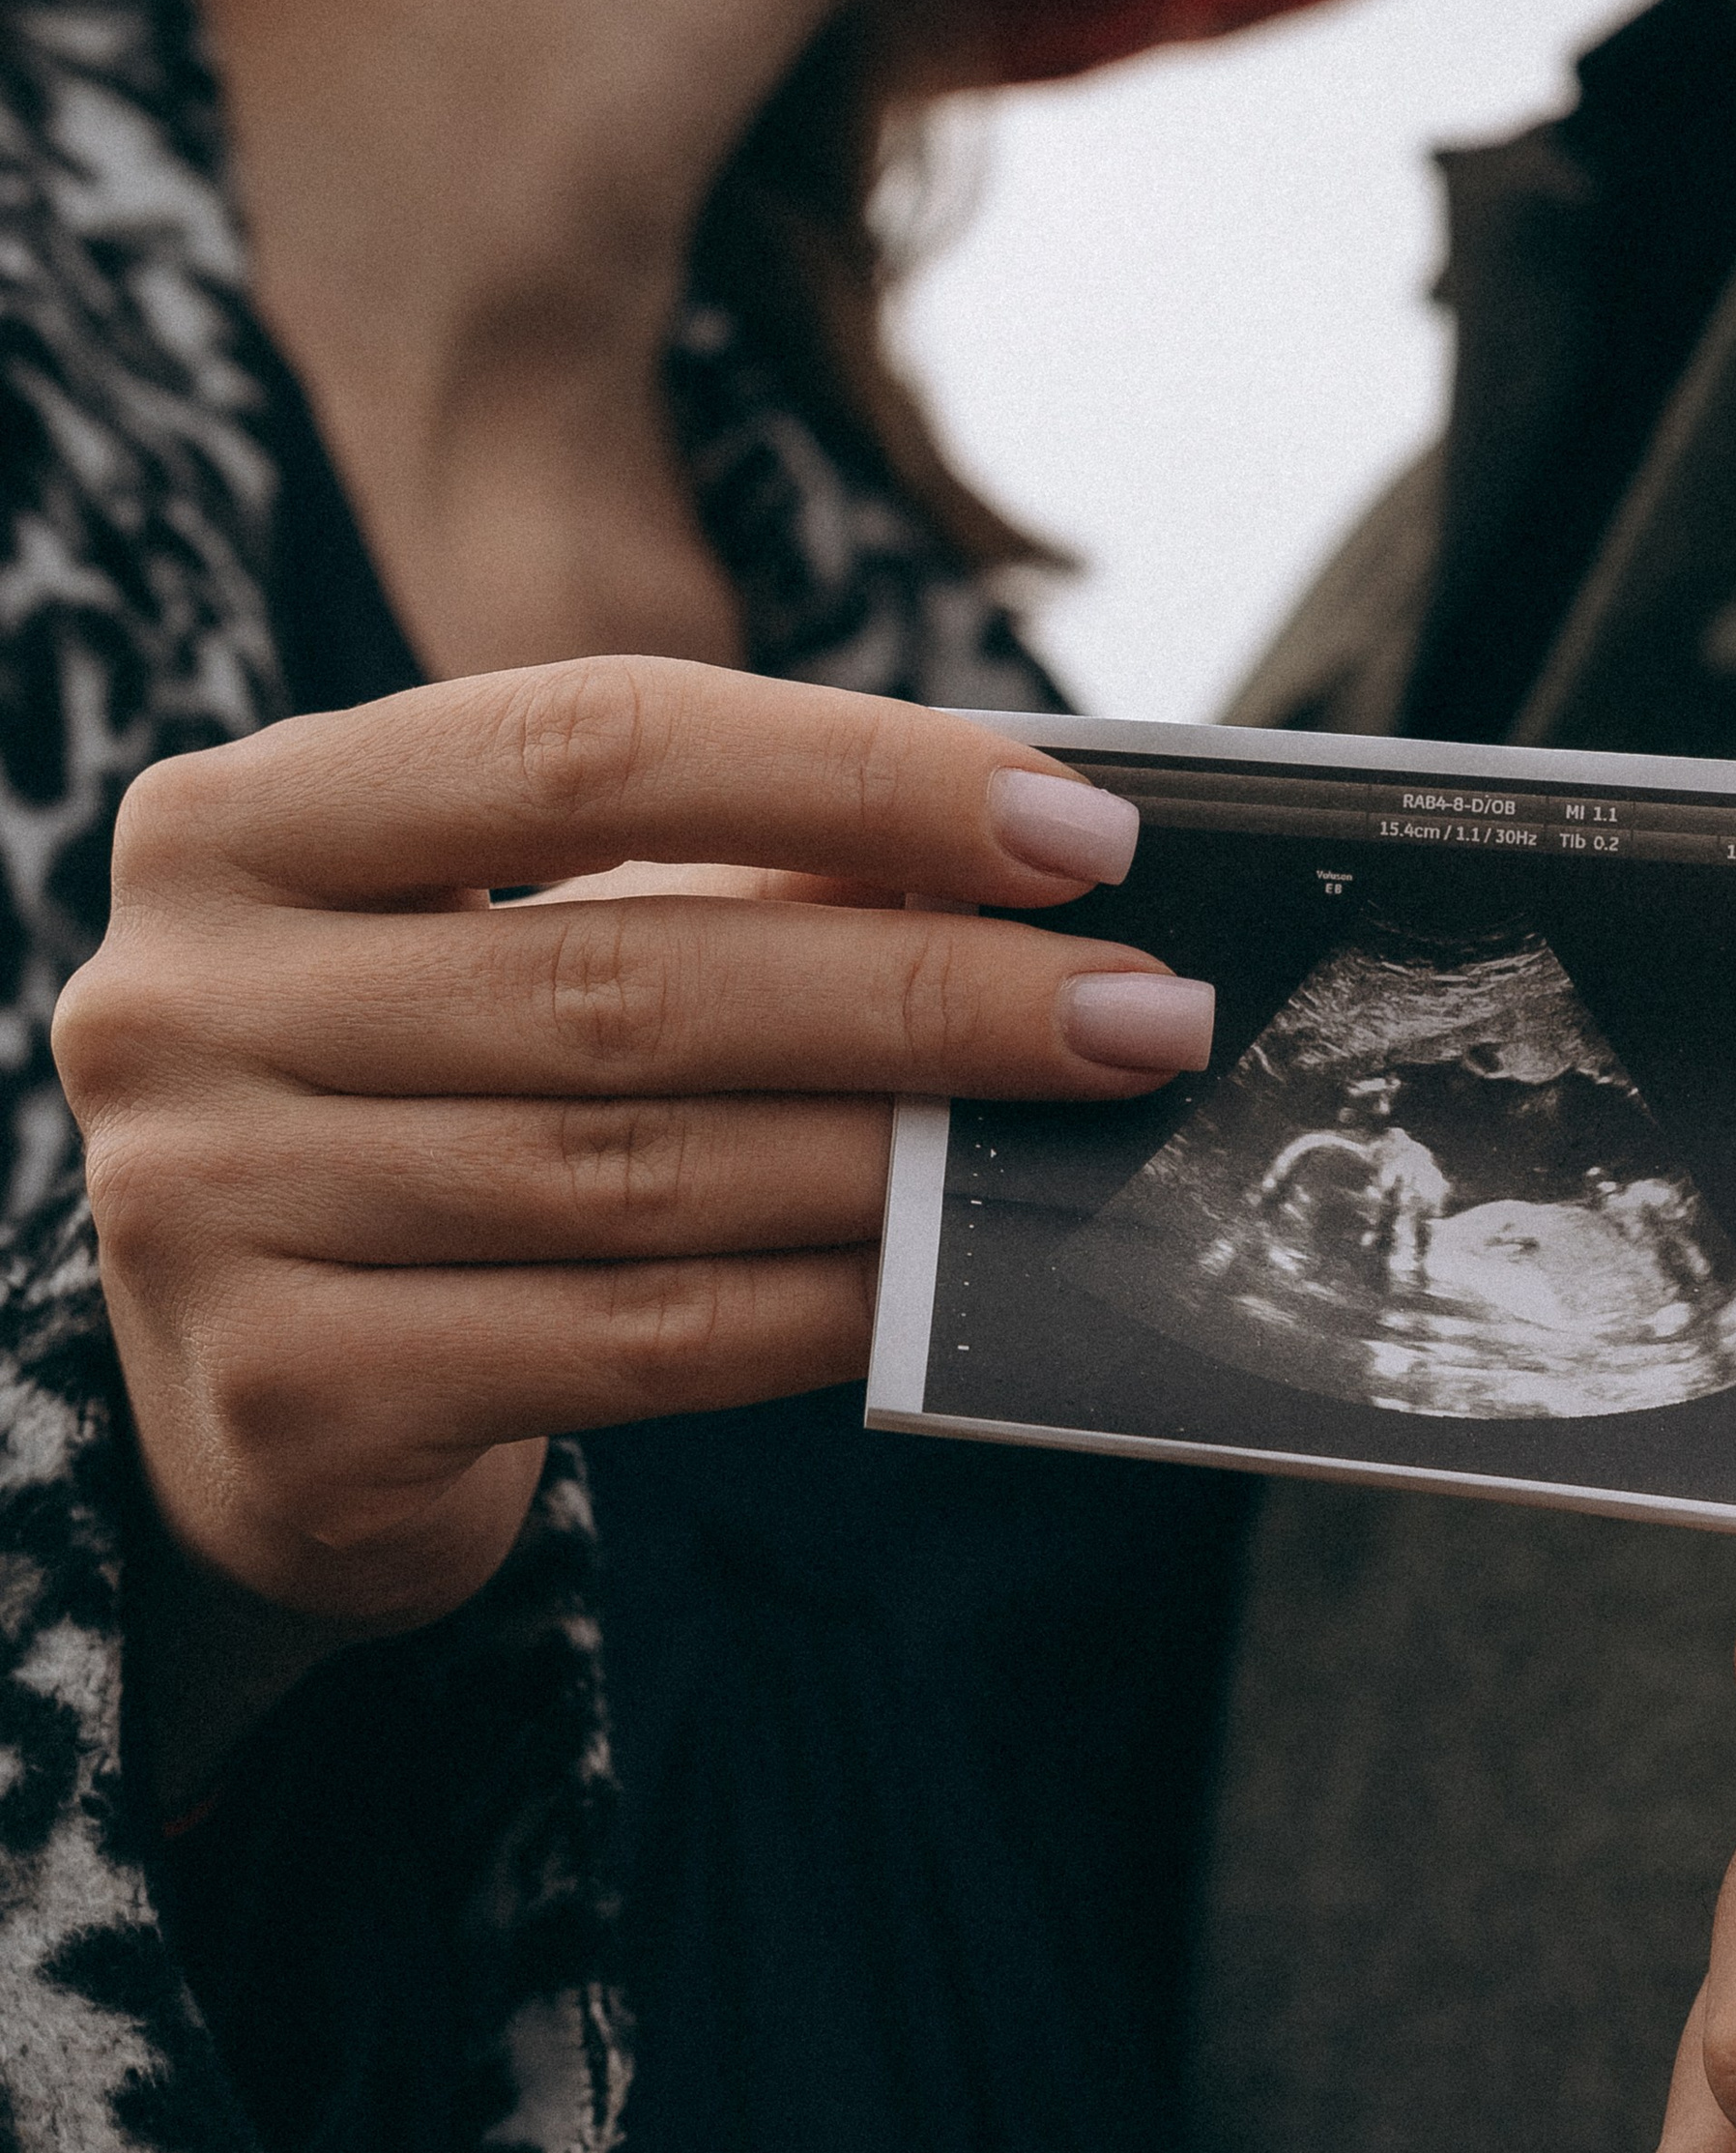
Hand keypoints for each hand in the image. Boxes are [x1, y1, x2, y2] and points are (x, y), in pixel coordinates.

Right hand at [57, 660, 1209, 1694]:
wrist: (240, 1391)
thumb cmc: (425, 1099)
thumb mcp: (514, 940)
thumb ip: (723, 877)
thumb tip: (1037, 855)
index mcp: (234, 822)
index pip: (586, 745)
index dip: (853, 776)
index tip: (1078, 832)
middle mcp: (178, 1005)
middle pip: (627, 973)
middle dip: (923, 988)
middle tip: (1141, 1009)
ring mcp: (205, 1214)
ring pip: (636, 1171)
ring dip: (894, 1151)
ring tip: (1070, 1136)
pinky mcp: (287, 1408)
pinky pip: (620, 1342)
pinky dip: (810, 1303)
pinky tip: (935, 1274)